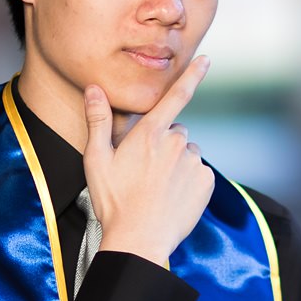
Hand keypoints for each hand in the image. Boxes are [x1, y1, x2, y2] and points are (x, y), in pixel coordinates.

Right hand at [82, 56, 215, 268]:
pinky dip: (188, 181)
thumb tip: (94, 89)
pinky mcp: (206, 182)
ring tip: (156, 187)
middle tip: (144, 171)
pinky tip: (171, 196)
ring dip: (176, 163)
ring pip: (187, 153)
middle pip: (175, 131)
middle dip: (163, 144)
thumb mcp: (97, 160)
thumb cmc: (114, 202)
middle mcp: (177, 142)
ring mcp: (194, 163)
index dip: (192, 75)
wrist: (139, 240)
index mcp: (150, 134)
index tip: (206, 60)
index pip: (175, 96)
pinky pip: (198, 173)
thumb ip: (98, 121)